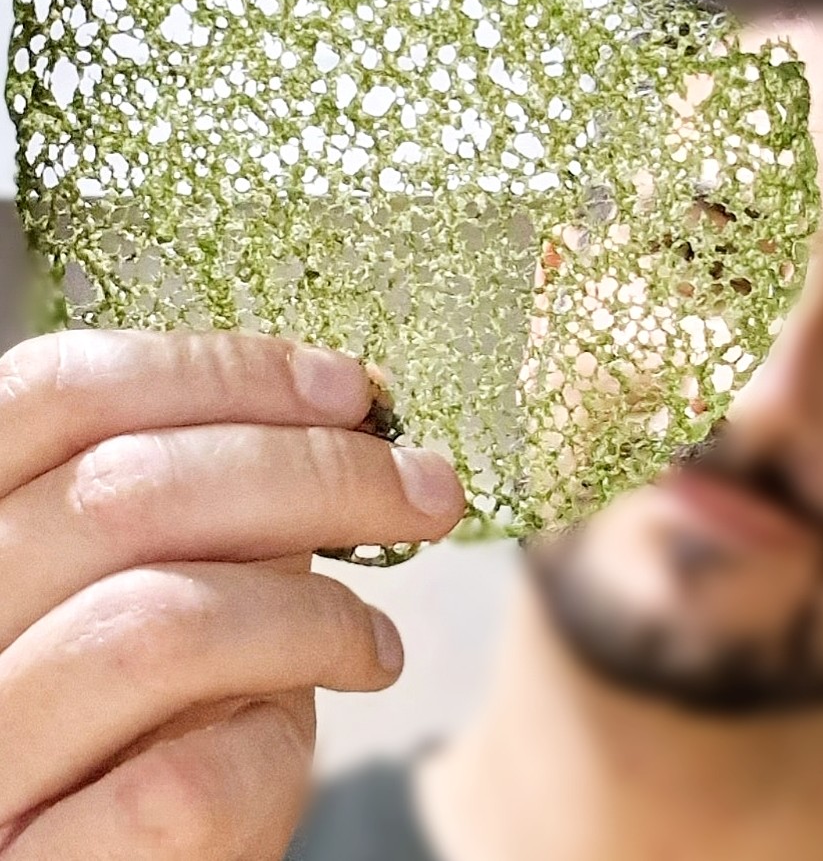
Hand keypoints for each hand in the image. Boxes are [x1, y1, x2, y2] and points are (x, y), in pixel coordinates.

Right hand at [0, 330, 463, 858]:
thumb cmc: (150, 718)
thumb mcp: (166, 577)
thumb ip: (210, 500)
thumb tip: (337, 411)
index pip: (62, 391)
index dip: (220, 371)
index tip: (350, 387)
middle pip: (122, 492)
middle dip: (317, 473)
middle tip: (426, 490)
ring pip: (154, 626)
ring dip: (315, 615)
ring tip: (376, 640)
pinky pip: (178, 785)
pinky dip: (279, 751)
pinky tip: (312, 749)